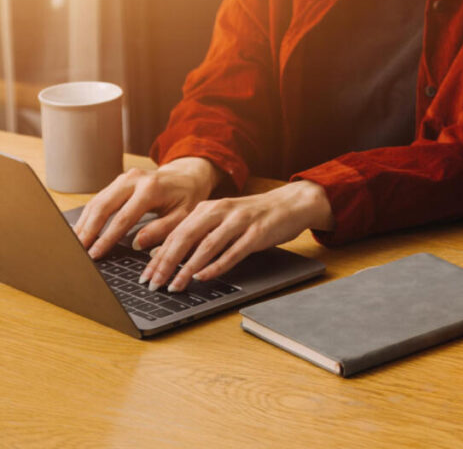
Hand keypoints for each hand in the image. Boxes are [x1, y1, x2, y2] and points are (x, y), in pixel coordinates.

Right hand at [74, 157, 222, 259]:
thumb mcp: (184, 215)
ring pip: (97, 201)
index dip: (106, 238)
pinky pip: (100, 198)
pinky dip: (89, 215)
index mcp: (151, 189)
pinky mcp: (119, 181)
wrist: (188, 175)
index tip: (95, 254)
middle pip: (103, 206)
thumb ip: (163, 229)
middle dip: (88, 230)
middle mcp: (134, 179)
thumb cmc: (187, 197)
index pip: (123, 218)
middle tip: (77, 251)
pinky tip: (82, 230)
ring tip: (75, 244)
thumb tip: (138, 244)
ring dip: (84, 223)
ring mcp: (124, 178)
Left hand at [140, 180, 333, 291]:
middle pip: (186, 238)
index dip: (158, 256)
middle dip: (167, 263)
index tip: (145, 276)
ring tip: (175, 286)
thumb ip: (195, 233)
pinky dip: (217, 265)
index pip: (175, 233)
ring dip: (188, 268)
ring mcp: (239, 221)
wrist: (288, 205)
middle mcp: (220, 211)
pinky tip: (204, 277)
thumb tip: (162, 254)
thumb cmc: (251, 216)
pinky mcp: (256, 233)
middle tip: (153, 284)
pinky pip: (233, 252)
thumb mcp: (220, 220)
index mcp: (207, 208)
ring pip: (207, 245)